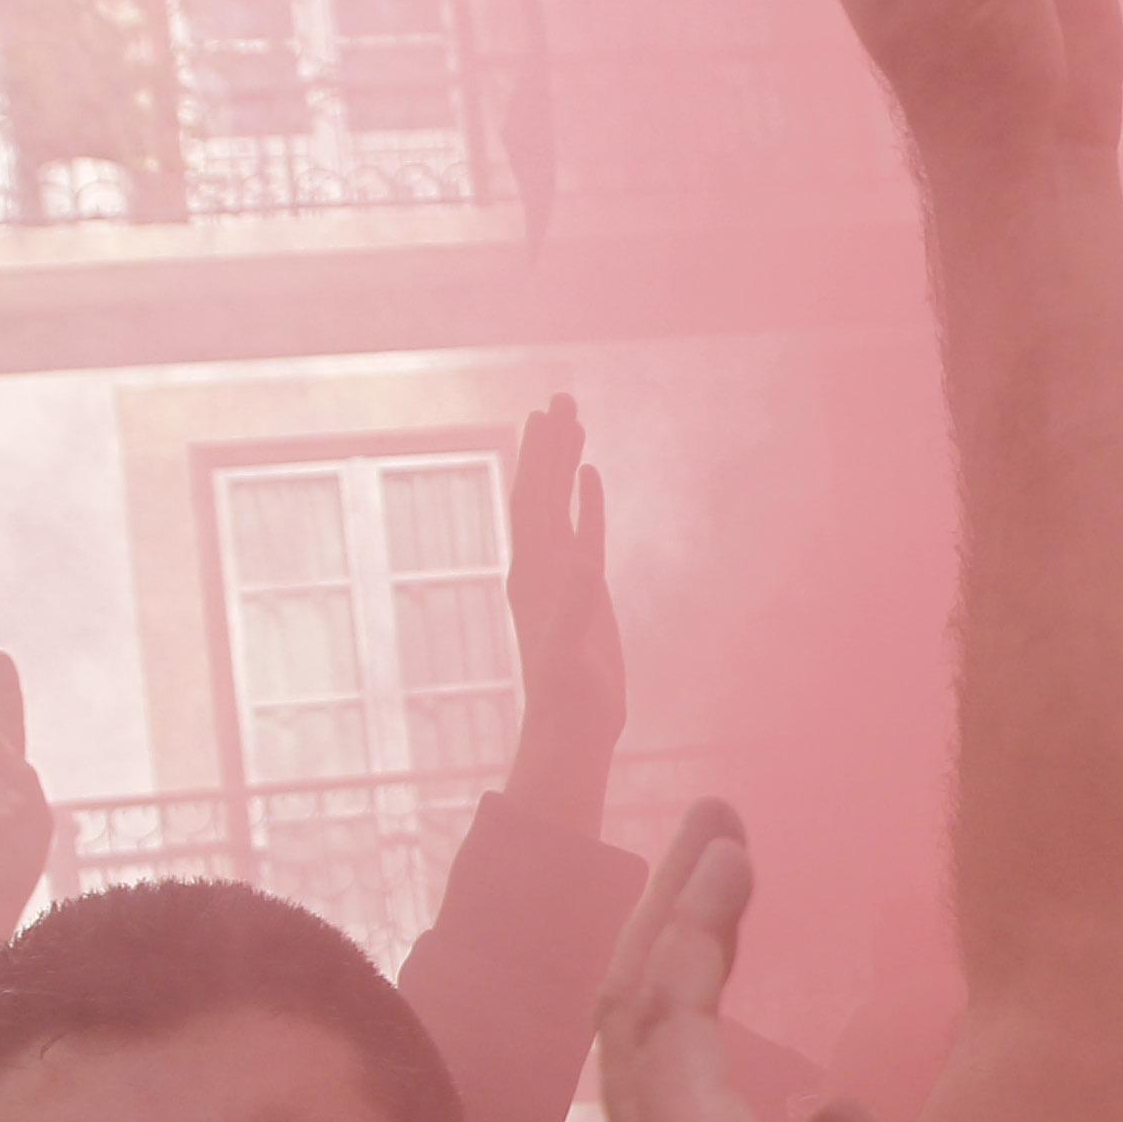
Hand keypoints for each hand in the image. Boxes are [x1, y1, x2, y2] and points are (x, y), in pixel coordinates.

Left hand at [502, 396, 624, 821]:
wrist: (574, 726)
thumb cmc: (569, 694)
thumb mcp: (569, 649)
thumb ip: (574, 604)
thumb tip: (582, 558)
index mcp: (532, 572)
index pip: (532, 502)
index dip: (538, 459)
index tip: (546, 415)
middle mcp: (540, 565)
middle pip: (540, 492)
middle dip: (549, 444)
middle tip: (560, 395)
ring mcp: (561, 575)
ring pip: (558, 504)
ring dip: (563, 462)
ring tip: (572, 419)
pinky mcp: (585, 589)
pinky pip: (584, 530)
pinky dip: (586, 500)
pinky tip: (590, 474)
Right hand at [596, 800, 932, 1121]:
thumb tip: (836, 1108)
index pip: (680, 1097)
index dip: (695, 1008)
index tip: (726, 935)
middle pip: (645, 1030)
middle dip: (673, 933)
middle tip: (706, 851)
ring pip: (642, 1000)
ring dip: (679, 907)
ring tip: (716, 828)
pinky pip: (666, 997)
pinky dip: (693, 920)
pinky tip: (728, 857)